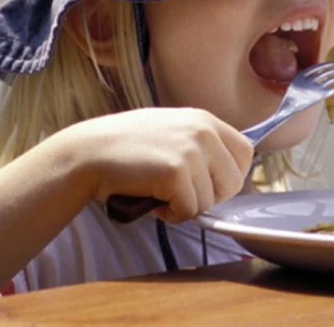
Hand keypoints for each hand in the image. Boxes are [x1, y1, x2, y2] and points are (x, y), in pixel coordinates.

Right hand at [55, 108, 253, 222]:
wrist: (89, 152)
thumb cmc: (125, 146)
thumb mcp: (171, 129)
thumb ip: (199, 143)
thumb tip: (226, 172)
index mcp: (204, 119)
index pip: (245, 153)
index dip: (229, 175)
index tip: (207, 183)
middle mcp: (203, 131)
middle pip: (234, 181)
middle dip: (210, 195)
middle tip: (179, 192)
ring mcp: (191, 151)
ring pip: (211, 201)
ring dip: (185, 206)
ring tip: (159, 191)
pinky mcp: (177, 173)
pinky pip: (190, 211)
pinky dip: (171, 214)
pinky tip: (152, 199)